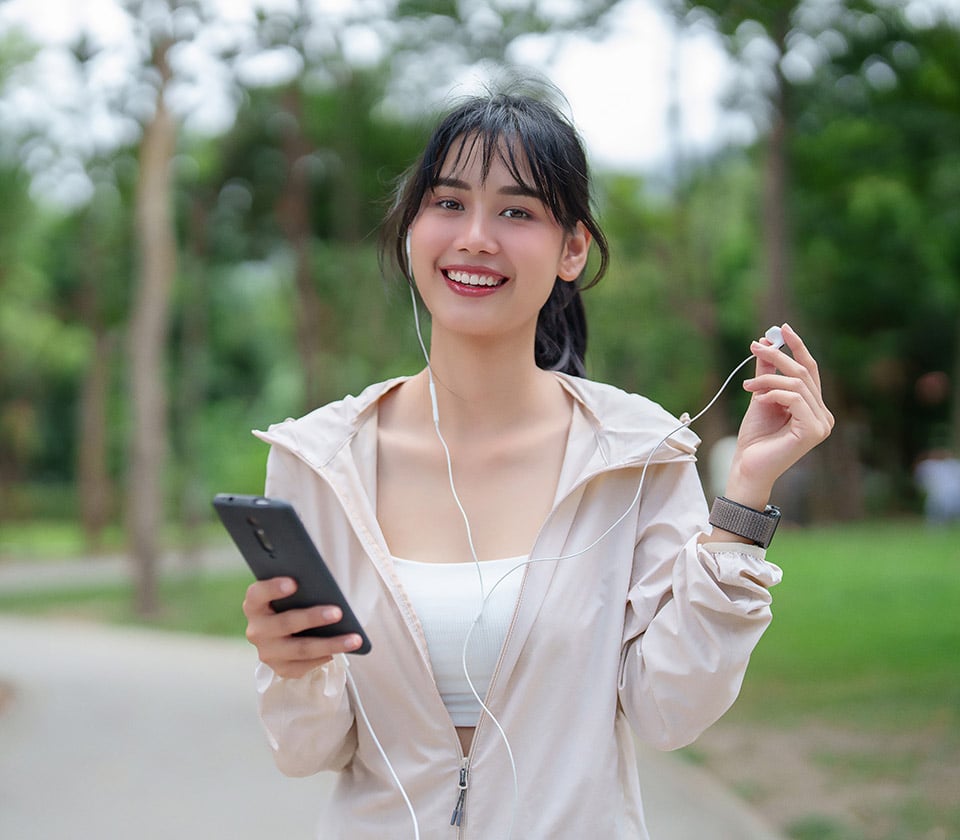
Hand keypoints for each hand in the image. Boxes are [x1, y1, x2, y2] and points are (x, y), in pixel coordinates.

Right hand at [243, 577, 363, 677]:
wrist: (281, 636)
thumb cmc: (291, 605)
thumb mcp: (290, 595)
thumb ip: (300, 589)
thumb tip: (325, 588)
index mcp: (254, 605)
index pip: (257, 594)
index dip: (273, 588)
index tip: (294, 583)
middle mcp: (256, 630)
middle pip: (286, 623)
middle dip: (313, 617)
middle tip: (338, 612)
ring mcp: (267, 652)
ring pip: (301, 649)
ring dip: (330, 644)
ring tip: (354, 639)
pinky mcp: (280, 668)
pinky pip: (305, 665)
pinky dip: (325, 657)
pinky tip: (342, 651)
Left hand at [725, 323, 833, 507]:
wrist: (746, 467)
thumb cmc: (754, 438)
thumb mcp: (760, 397)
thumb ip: (767, 373)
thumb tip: (765, 342)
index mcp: (815, 407)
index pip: (810, 370)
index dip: (797, 347)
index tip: (782, 328)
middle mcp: (824, 415)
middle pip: (803, 372)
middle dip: (777, 355)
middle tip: (755, 347)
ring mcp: (822, 424)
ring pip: (796, 383)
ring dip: (768, 379)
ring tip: (747, 386)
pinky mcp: (813, 431)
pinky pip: (794, 398)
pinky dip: (773, 393)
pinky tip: (758, 399)